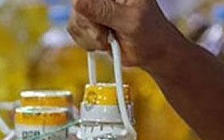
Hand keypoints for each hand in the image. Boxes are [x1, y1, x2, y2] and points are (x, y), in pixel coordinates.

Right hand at [67, 0, 185, 70]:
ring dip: (89, 36)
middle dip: (90, 25)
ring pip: (74, 18)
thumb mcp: (130, 21)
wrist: (150, 52)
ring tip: (108, 40)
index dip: (86, 5)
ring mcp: (94, 6)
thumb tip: (78, 1)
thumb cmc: (149, 34)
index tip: (95, 21)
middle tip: (106, 35)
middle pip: (78, 4)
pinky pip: (74, 29)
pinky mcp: (87, 20)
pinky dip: (86, 41)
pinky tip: (102, 42)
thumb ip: (105, 11)